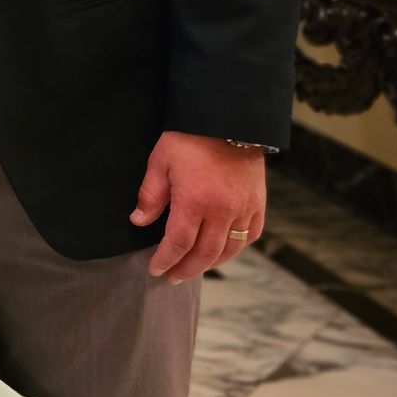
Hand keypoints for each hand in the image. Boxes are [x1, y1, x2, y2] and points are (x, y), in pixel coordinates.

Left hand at [130, 130, 266, 282]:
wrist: (229, 119)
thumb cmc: (190, 137)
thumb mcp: (160, 162)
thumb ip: (150, 195)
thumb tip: (139, 221)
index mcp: (196, 202)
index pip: (178, 243)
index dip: (166, 259)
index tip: (155, 270)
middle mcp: (223, 211)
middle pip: (205, 254)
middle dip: (185, 269)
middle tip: (172, 277)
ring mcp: (244, 209)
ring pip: (229, 250)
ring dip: (209, 264)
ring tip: (193, 269)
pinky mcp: (258, 204)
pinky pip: (249, 236)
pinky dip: (235, 249)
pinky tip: (222, 252)